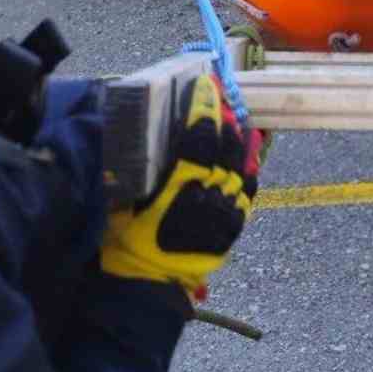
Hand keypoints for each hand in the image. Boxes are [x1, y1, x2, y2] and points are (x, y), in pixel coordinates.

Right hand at [100, 72, 262, 294]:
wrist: (147, 282)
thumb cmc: (127, 240)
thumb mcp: (124, 199)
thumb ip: (137, 168)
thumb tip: (136, 134)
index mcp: (179, 183)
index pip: (198, 137)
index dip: (203, 110)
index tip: (204, 89)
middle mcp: (209, 192)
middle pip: (224, 147)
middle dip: (223, 120)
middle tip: (219, 102)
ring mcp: (226, 208)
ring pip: (241, 165)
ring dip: (239, 142)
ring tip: (234, 123)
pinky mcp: (235, 223)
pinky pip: (249, 190)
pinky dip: (249, 170)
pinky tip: (246, 158)